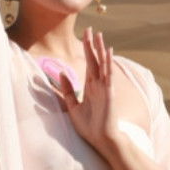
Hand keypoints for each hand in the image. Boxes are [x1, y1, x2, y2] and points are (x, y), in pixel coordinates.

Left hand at [50, 26, 119, 151]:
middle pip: (94, 60)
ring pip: (102, 64)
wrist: (101, 140)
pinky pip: (107, 74)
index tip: (84, 36)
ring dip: (100, 49)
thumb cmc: (89, 127)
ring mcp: (104, 87)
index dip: (86, 50)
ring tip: (98, 34)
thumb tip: (61, 74)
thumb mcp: (72, 106)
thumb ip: (67, 90)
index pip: (88, 64)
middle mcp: (98, 84)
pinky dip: (107, 62)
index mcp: (90, 87)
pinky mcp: (108, 93)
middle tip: (89, 28)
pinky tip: (107, 51)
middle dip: (91, 44)